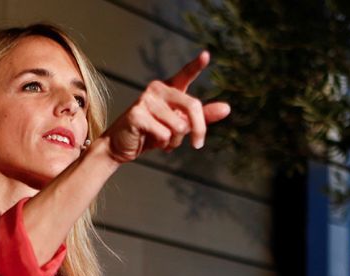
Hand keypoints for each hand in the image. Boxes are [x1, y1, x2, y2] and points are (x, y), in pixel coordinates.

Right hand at [102, 51, 230, 162]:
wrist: (122, 146)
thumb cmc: (153, 133)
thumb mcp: (181, 124)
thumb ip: (202, 117)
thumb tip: (227, 108)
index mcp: (169, 89)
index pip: (185, 74)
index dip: (196, 65)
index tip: (207, 55)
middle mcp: (157, 89)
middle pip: (192, 106)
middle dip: (199, 129)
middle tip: (198, 145)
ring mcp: (146, 100)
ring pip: (179, 125)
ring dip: (175, 140)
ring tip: (163, 140)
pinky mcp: (137, 114)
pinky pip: (165, 134)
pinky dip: (163, 144)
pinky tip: (152, 141)